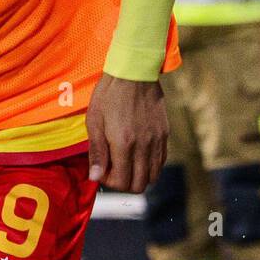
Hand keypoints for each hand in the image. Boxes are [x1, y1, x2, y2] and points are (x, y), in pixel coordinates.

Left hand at [85, 74, 167, 193]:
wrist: (134, 74)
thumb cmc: (108, 96)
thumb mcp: (94, 121)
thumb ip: (97, 152)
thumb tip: (95, 177)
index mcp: (124, 144)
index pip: (121, 182)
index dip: (109, 182)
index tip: (101, 171)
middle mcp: (144, 146)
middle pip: (139, 185)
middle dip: (123, 184)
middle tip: (111, 170)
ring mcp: (157, 141)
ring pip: (153, 176)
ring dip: (137, 176)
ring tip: (123, 163)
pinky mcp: (165, 135)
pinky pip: (160, 162)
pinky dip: (149, 166)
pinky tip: (136, 155)